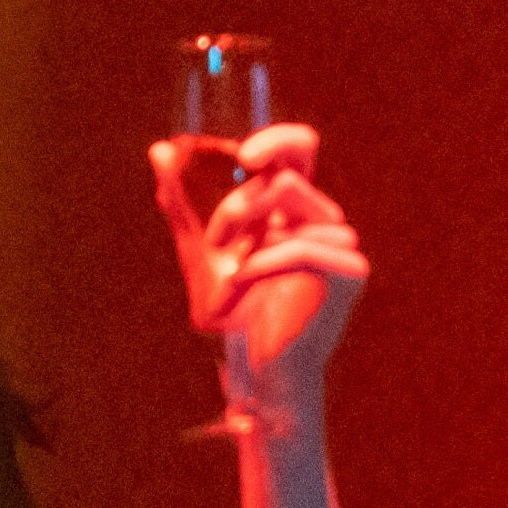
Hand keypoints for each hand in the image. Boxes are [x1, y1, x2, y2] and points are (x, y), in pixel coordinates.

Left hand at [150, 121, 366, 432]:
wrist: (258, 368)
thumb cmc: (234, 313)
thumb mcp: (198, 251)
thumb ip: (180, 203)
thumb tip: (158, 148)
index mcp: (293, 210)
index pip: (300, 150)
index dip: (278, 139)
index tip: (243, 157)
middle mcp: (322, 220)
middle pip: (287, 177)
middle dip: (242, 203)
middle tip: (217, 238)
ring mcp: (341, 244)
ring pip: (293, 198)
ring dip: (250, 228)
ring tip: (233, 267)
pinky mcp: (349, 272)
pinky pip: (302, 245)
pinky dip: (265, 261)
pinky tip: (247, 280)